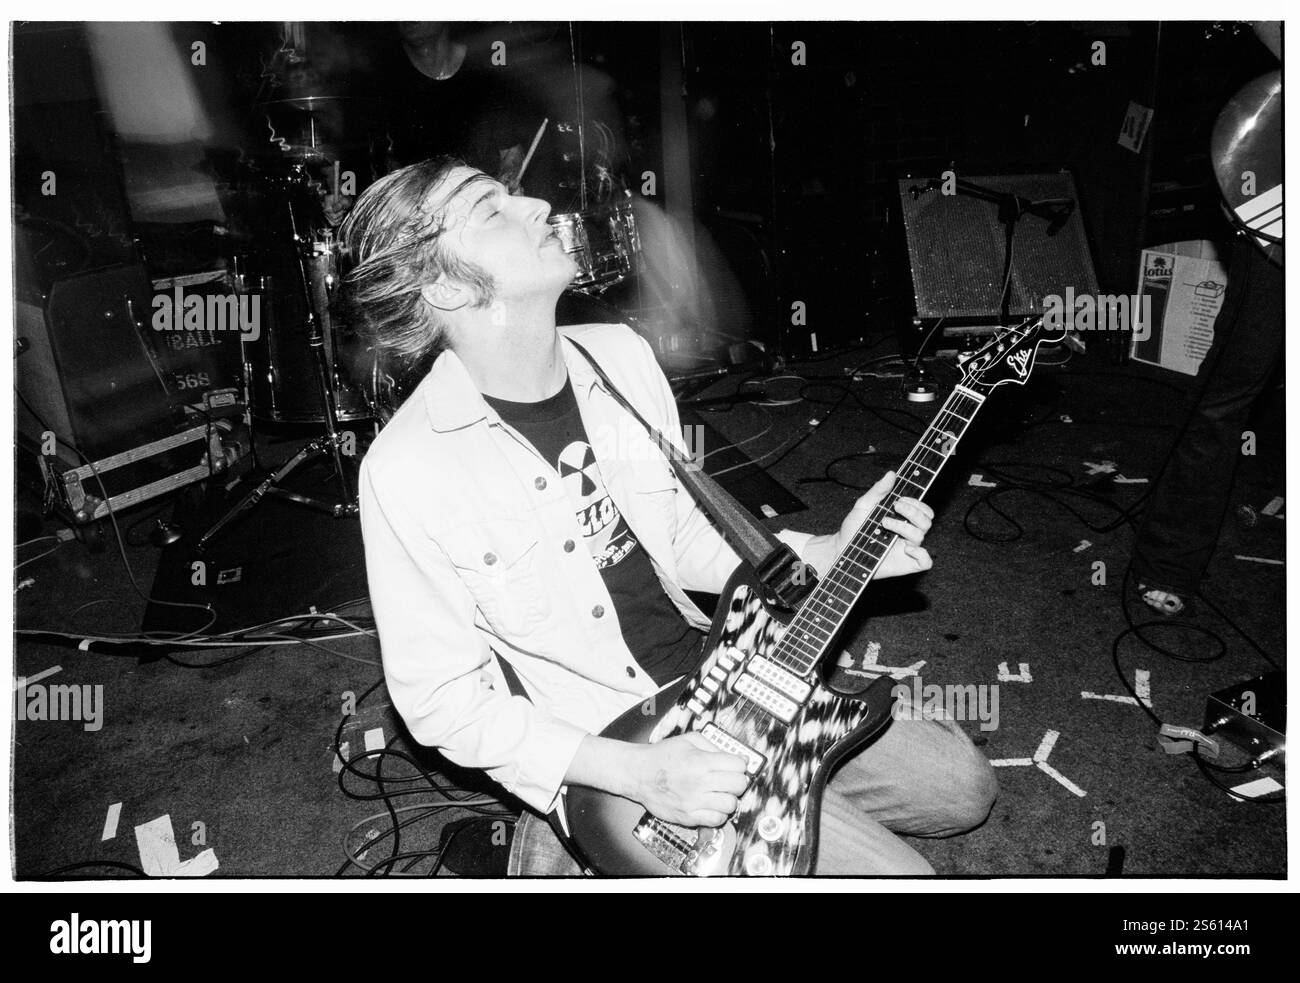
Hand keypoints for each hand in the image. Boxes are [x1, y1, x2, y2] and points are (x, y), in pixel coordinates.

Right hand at [629, 733, 747, 827]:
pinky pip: (716, 820)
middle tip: (732, 779)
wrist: (637, 773)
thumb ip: (712, 746)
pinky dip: (719, 813)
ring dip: (729, 798)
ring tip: (722, 793)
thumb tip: (733, 756)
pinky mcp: (688, 816)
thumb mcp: (687, 740)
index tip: (737, 765)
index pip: (738, 766)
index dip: (741, 764)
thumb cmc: (660, 756)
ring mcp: (694, 801)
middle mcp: (699, 782)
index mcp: (700, 761)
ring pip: (730, 805)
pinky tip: (713, 805)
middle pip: (738, 785)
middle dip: (738, 781)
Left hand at [834, 470, 933, 579]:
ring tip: (885, 523)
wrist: (842, 549)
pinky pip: (925, 562)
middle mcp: (907, 532)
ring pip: (921, 536)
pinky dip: (921, 554)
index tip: (900, 499)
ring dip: (904, 527)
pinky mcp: (906, 564)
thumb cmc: (854, 528)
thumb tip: (892, 473)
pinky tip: (906, 548)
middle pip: (927, 521)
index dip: (917, 503)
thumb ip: (878, 490)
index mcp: (902, 518)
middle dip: (914, 512)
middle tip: (895, 507)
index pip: (923, 509)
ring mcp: (907, 548)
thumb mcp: (864, 505)